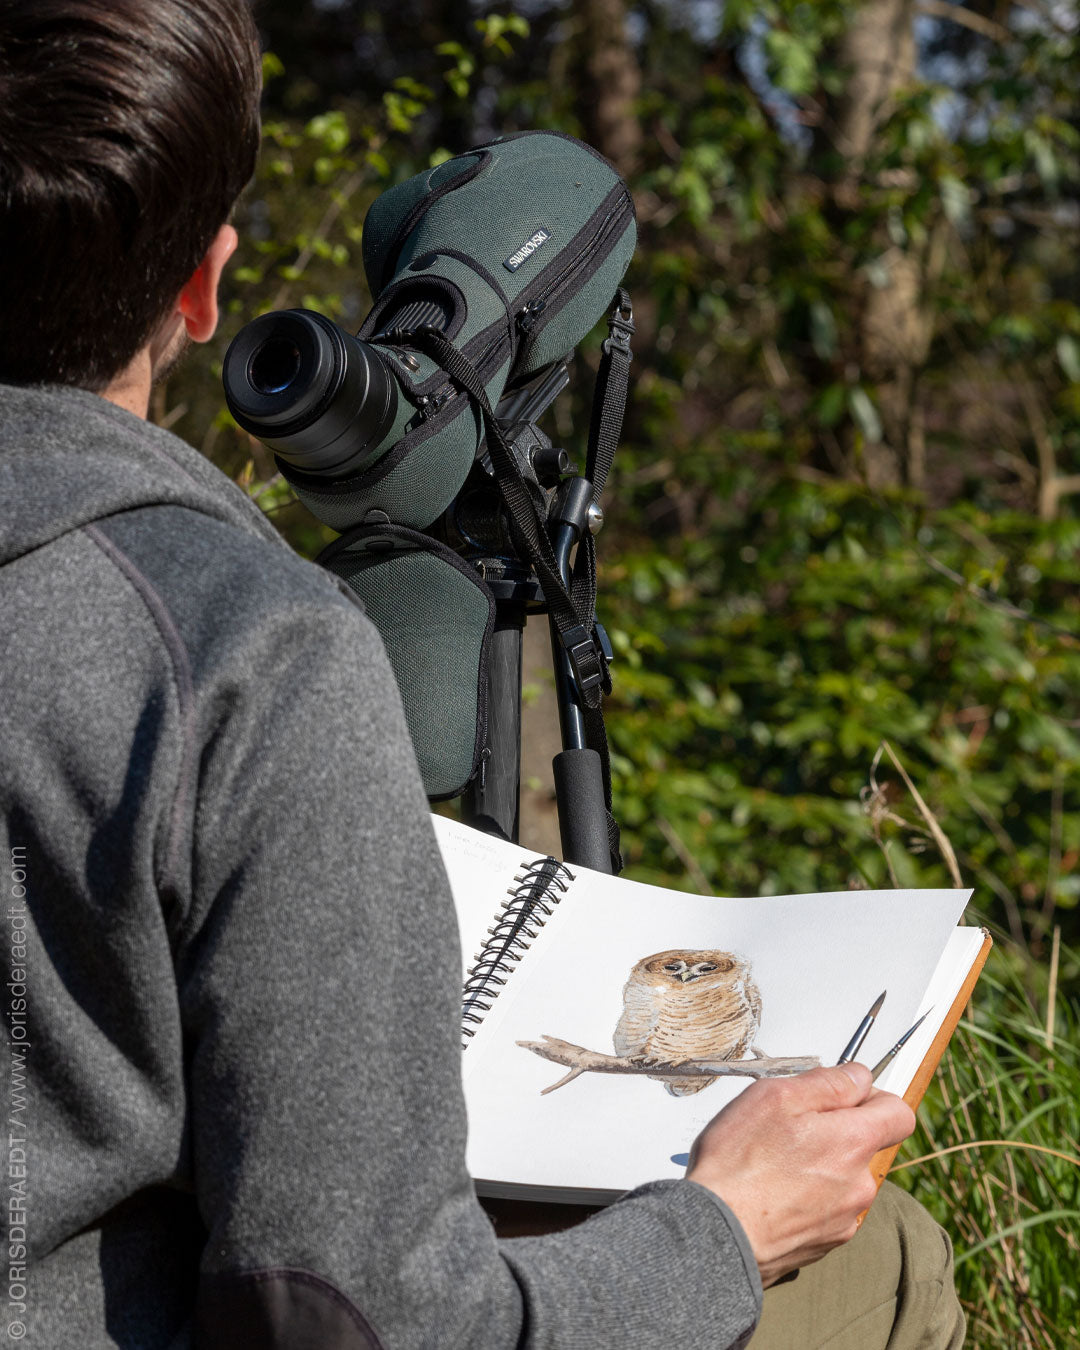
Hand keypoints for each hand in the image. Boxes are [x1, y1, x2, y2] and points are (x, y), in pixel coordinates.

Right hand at [686, 1063, 914, 1286]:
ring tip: (772, 1165)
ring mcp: (844, 1219)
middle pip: (864, 1146)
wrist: (717, 1234)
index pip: (899, 1114)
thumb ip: (827, 1083)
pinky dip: (806, 1197)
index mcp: (854, 1143)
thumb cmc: (739, 1164)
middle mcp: (859, 1185)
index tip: (843, 1095)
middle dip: (834, 1132)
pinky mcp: (824, 1244)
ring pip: (843, 1178)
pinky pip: (826, 1208)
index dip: (874, 1097)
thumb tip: (858, 1077)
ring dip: (819, 1166)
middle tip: (787, 1128)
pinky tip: (772, 1194)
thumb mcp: (776, 1097)